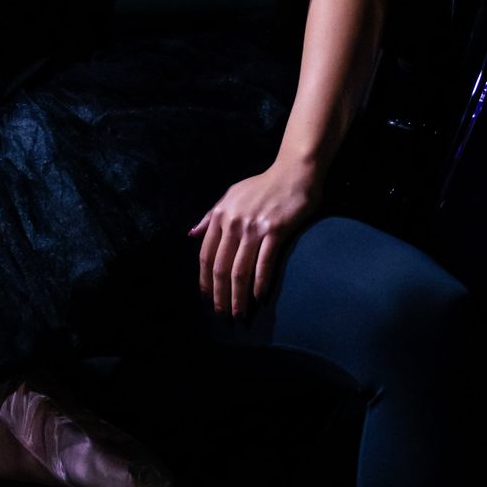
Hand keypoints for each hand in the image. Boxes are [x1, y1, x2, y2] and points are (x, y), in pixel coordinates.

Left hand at [189, 160, 320, 320]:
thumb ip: (211, 216)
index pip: (206, 256)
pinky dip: (260, 283)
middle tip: (222, 315)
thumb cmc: (263, 185)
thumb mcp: (231, 195)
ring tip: (239, 314)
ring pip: (240, 270)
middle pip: (221, 268)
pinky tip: (259, 298)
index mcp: (220, 216)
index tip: (207, 299)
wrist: (294, 172)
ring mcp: (254, 228)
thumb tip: (191, 234)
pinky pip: (264, 263)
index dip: (205, 281)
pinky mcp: (275, 231)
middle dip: (220, 295)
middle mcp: (234, 223)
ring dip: (238, 296)